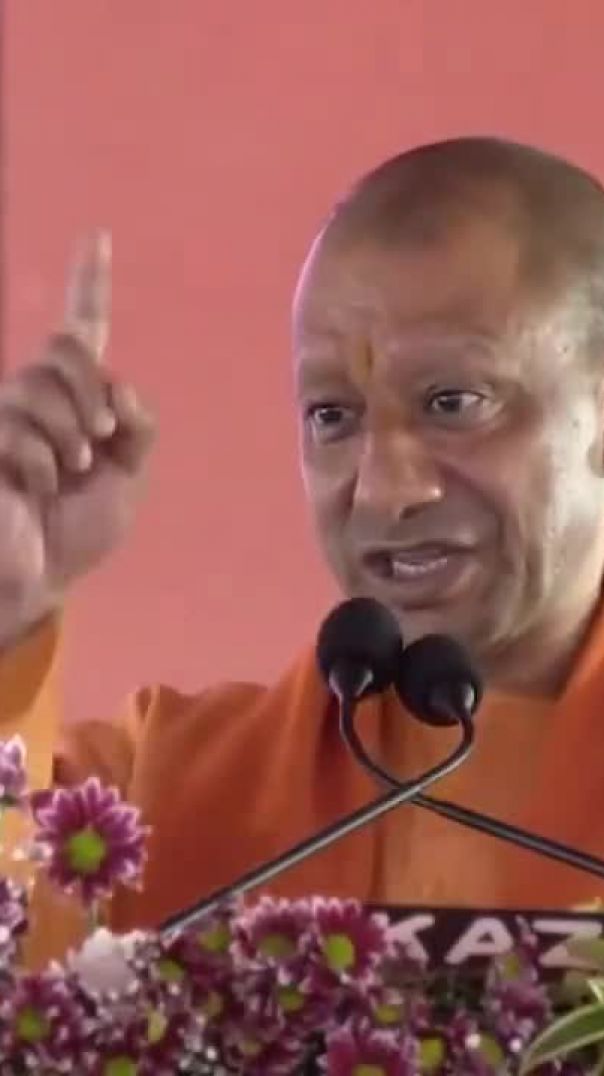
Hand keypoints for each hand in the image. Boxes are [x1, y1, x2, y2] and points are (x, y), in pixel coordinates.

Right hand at [0, 232, 154, 646]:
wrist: (39, 576)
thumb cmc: (77, 529)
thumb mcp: (128, 479)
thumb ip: (138, 429)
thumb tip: (121, 387)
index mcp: (77, 400)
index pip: (84, 331)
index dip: (89, 284)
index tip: (98, 237)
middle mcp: (36, 396)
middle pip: (65, 350)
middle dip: (90, 392)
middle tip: (98, 439)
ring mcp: (5, 415)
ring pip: (41, 386)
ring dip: (69, 438)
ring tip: (66, 475)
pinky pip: (20, 428)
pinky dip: (44, 465)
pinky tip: (36, 489)